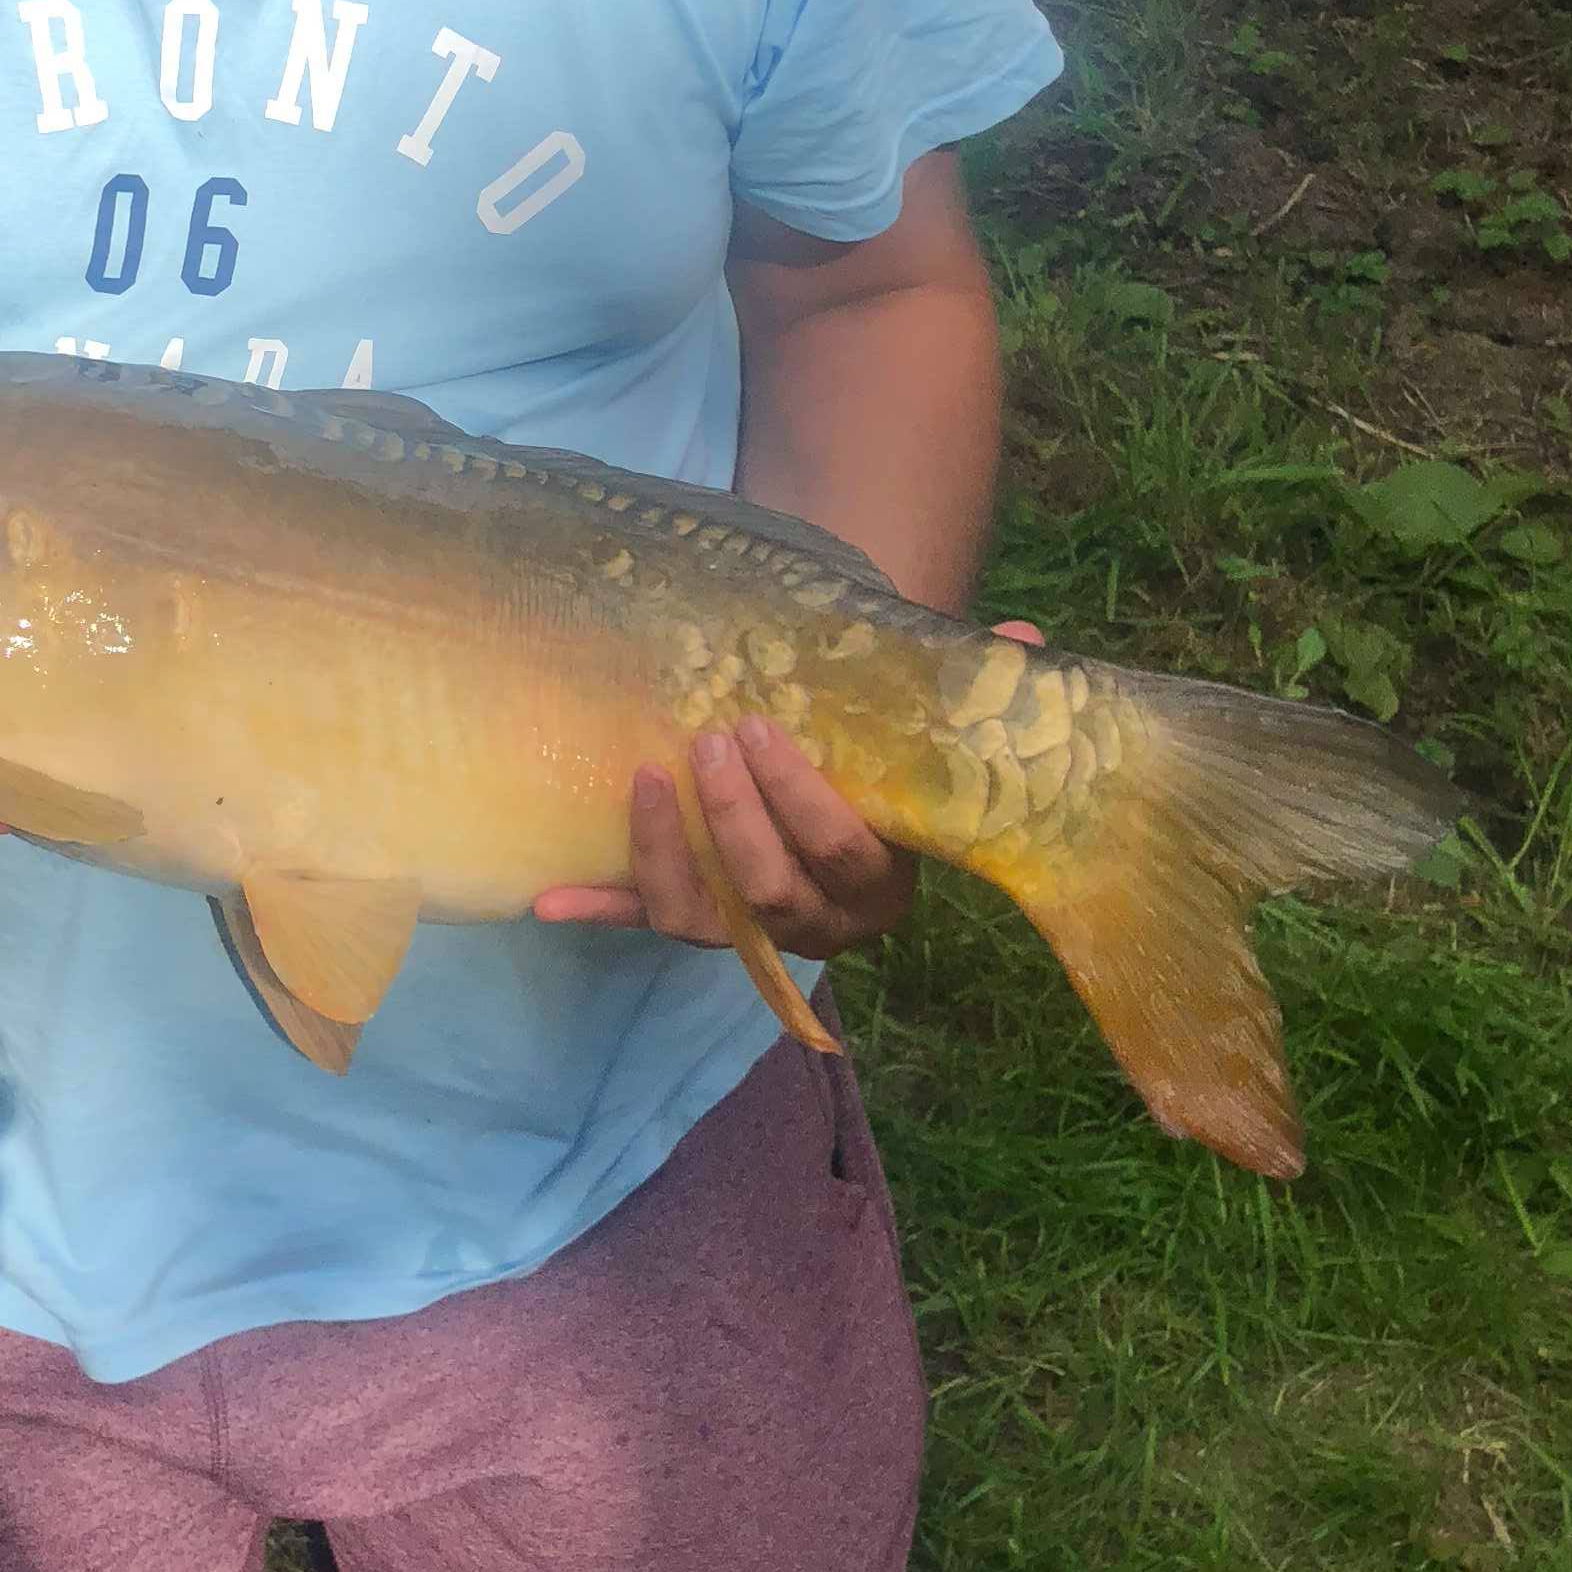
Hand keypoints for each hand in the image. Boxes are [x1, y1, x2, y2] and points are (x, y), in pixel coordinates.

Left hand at [534, 621, 1043, 957]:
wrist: (846, 795)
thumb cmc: (884, 760)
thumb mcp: (925, 729)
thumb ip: (967, 692)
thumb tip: (1026, 642)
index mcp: (883, 882)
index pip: (843, 851)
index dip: (800, 800)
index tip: (761, 729)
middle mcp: (820, 922)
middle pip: (770, 889)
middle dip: (733, 818)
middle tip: (707, 740)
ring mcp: (753, 929)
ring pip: (703, 920)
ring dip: (664, 857)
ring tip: (641, 780)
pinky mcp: (698, 922)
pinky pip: (645, 924)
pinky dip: (598, 908)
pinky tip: (545, 897)